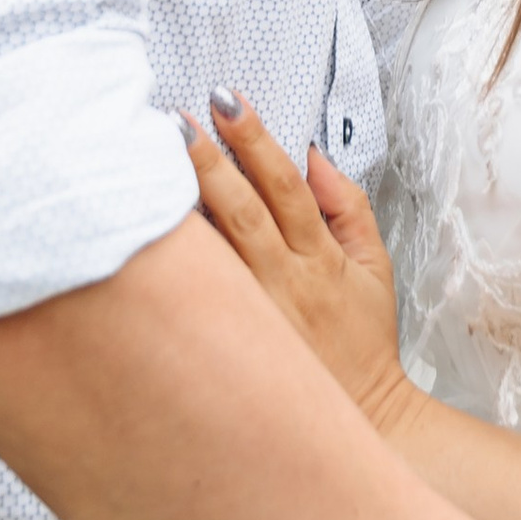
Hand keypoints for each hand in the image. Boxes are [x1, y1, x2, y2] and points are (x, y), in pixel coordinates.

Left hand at [184, 91, 408, 434]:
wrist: (359, 420)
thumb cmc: (361, 341)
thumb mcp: (374, 267)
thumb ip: (347, 206)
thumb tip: (314, 155)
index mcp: (319, 258)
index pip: (286, 184)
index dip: (257, 139)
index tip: (230, 99)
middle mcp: (282, 282)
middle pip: (242, 210)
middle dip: (210, 159)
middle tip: (178, 119)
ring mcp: (251, 314)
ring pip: (212, 251)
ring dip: (183, 202)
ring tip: (150, 160)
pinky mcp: (229, 342)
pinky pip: (194, 295)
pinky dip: (173, 261)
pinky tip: (146, 231)